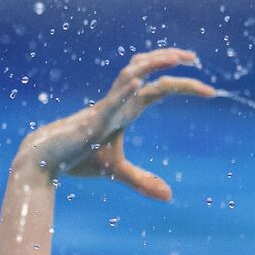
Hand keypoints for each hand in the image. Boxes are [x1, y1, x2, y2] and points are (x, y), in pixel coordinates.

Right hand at [14, 49, 214, 201]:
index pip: (160, 89)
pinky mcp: (92, 120)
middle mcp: (118, 102)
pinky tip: (141, 83)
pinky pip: (111, 102)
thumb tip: (169, 196)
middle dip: (172, 61)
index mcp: (126, 110)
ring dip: (152, 65)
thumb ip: (142, 181)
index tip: (210, 90)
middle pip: (149, 74)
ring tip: (174, 58)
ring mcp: (105, 108)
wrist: (44, 160)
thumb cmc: (78, 158)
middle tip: (196, 58)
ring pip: (130, 76)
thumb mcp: (118, 171)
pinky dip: (126, 92)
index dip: (184, 85)